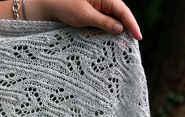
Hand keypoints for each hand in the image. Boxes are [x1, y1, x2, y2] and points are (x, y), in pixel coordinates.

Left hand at [26, 0, 141, 39]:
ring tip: (124, 44)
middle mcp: (102, 0)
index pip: (122, 10)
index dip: (132, 23)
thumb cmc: (63, 6)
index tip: (138, 36)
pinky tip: (111, 40)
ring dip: (118, 31)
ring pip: (112, 19)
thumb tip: (120, 29)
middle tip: (134, 43)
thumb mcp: (85, 15)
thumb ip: (104, 22)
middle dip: (127, 28)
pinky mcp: (91, 14)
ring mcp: (96, 7)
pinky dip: (108, 31)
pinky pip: (103, 22)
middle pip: (119, 14)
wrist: (46, 6)